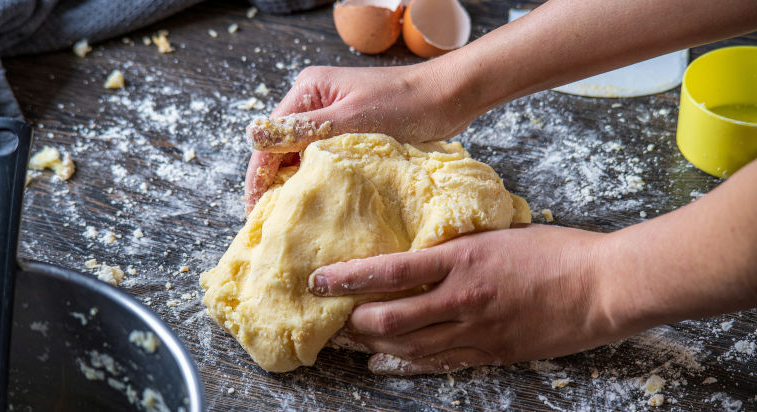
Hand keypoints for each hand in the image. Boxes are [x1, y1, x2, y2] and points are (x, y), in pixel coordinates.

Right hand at [244, 63, 474, 213]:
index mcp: (308, 91)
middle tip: (271, 224)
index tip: (255, 211)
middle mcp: (315, 102)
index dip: (259, 176)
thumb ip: (303, 130)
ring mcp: (333, 118)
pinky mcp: (351, 134)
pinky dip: (321, 180)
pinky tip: (319, 204)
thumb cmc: (405, 104)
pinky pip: (325, 160)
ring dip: (298, 185)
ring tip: (291, 221)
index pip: (270, 139)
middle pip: (282, 149)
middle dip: (275, 184)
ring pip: (303, 157)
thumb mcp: (351, 118)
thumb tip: (253, 136)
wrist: (448, 98)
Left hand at [309, 224, 618, 374]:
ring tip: (350, 341)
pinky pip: (438, 363)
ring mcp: (476, 331)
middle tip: (333, 317)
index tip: (320, 280)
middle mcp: (461, 298)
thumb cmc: (555, 251)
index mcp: (462, 258)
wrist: (601, 286)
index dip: (348, 277)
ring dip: (372, 345)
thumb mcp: (497, 235)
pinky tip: (383, 363)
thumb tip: (422, 250)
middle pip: (389, 318)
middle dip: (353, 321)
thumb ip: (457, 247)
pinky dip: (405, 364)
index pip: (390, 270)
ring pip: (408, 346)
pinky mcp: (491, 353)